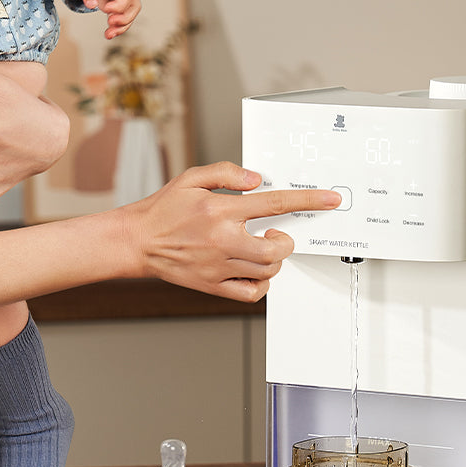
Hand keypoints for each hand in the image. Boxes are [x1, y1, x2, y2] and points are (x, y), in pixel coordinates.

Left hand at [68, 0, 140, 38]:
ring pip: (129, 14)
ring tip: (108, 35)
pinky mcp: (113, 4)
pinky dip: (116, 27)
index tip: (105, 9)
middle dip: (125, 19)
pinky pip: (120, 17)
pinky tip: (108, 34)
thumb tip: (92, 5)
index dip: (119, 6)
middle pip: (134, 7)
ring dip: (121, 27)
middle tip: (110, 23)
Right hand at [127, 163, 341, 302]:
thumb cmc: (163, 210)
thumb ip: (226, 173)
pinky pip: (250, 293)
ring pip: (267, 270)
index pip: (275, 203)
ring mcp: (218, 265)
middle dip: (285, 240)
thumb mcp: (192, 177)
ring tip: (261, 249)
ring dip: (273, 260)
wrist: (136, 241)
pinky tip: (253, 272)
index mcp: (220, 209)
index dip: (308, 201)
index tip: (329, 200)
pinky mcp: (212, 285)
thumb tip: (256, 179)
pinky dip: (260, 285)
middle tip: (277, 234)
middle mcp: (222, 238)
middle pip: (276, 248)